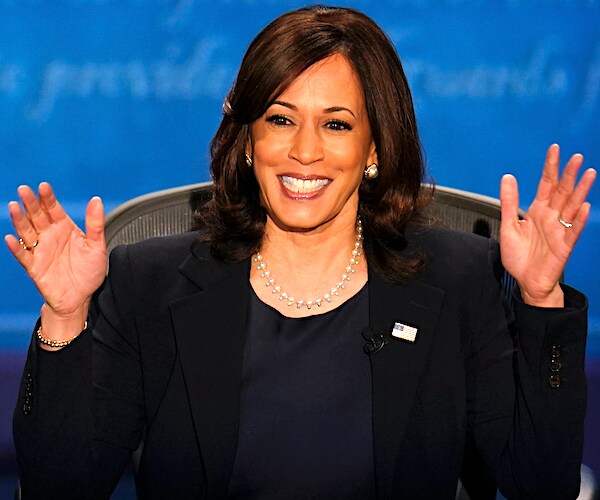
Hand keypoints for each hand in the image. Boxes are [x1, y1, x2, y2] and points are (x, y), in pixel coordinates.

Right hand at [5, 182, 106, 332]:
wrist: (82, 297)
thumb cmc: (89, 271)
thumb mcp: (97, 246)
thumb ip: (95, 224)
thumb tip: (96, 200)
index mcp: (64, 228)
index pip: (54, 209)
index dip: (48, 198)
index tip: (44, 186)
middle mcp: (50, 236)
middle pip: (37, 216)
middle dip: (30, 203)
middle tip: (24, 190)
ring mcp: (40, 250)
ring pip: (26, 232)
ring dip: (19, 220)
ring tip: (14, 206)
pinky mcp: (34, 267)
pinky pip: (23, 255)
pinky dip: (16, 247)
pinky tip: (11, 238)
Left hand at [500, 144, 595, 306]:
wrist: (525, 281)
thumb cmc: (519, 256)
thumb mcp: (508, 226)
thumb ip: (509, 202)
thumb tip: (508, 178)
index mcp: (537, 211)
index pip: (546, 184)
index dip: (550, 167)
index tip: (554, 149)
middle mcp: (550, 217)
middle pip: (562, 191)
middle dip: (569, 174)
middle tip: (576, 157)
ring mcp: (559, 230)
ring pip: (572, 206)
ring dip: (581, 190)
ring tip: (589, 173)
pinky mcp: (564, 245)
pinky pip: (573, 230)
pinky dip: (578, 219)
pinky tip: (583, 207)